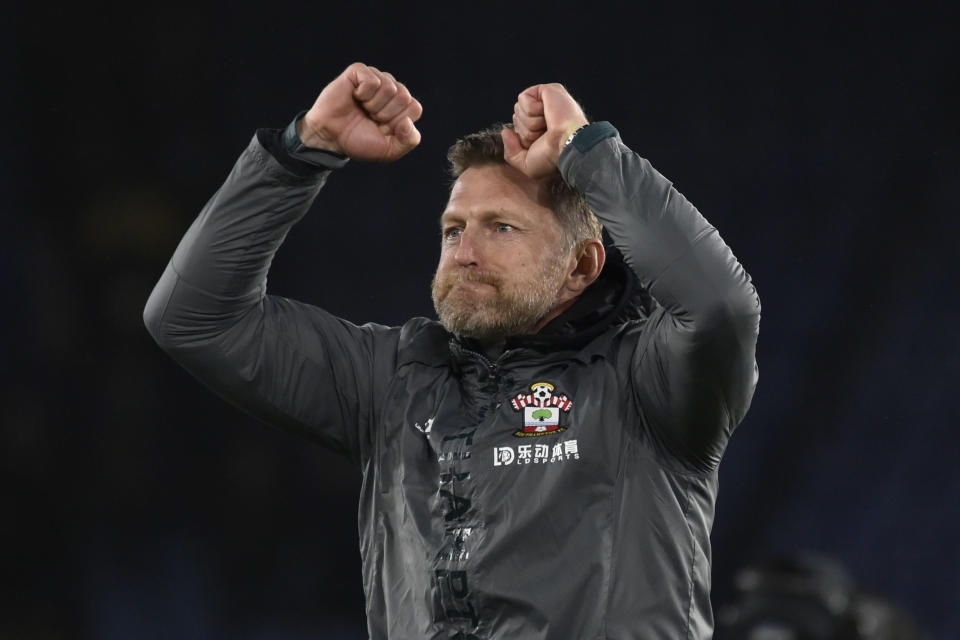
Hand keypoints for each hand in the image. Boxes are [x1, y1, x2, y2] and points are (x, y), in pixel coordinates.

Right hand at [298, 62, 422, 161]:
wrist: (331, 138)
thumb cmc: (359, 141)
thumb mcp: (390, 150)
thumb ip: (409, 141)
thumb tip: (408, 122)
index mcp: (401, 106)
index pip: (415, 108)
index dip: (398, 123)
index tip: (383, 128)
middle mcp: (391, 89)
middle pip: (404, 97)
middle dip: (386, 114)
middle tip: (371, 118)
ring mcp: (375, 78)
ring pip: (390, 87)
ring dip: (374, 106)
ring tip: (362, 109)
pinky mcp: (358, 72)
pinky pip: (372, 80)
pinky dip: (363, 94)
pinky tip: (355, 97)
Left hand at [501, 83, 587, 178]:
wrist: (567, 147)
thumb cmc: (553, 158)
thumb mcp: (527, 164)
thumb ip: (511, 153)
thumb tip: (506, 132)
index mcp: (542, 128)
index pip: (517, 127)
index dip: (523, 137)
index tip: (540, 142)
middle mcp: (545, 113)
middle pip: (516, 117)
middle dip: (526, 130)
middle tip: (544, 134)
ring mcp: (548, 100)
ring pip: (518, 108)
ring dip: (530, 123)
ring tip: (547, 125)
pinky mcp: (548, 89)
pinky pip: (524, 98)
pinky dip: (532, 110)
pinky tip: (548, 114)